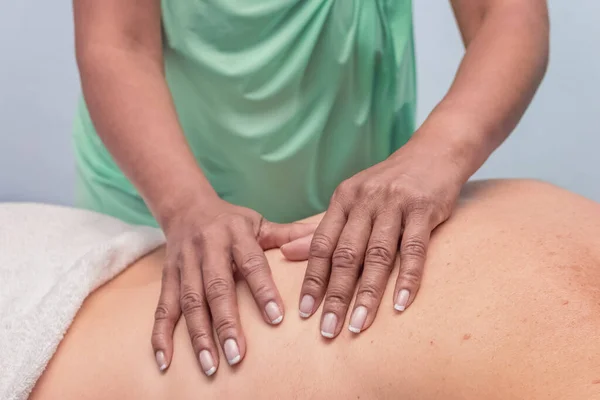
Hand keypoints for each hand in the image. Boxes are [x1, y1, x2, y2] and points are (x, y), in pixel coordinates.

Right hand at [151, 195, 314, 375]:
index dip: (263, 290)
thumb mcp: (259, 222)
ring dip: (198, 335)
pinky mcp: (167, 276)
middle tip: (237, 355)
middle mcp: (207, 247)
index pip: (252, 263)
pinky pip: (163, 306)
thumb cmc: (231, 221)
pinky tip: (165, 361)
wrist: (186, 207)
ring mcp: (184, 263)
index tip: (276, 319)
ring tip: (210, 365)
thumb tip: (319, 240)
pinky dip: (161, 335)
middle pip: (216, 287)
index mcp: (236, 233)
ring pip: (189, 301)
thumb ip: (288, 235)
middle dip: (226, 322)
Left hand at [285, 139, 463, 337]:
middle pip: (346, 254)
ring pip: (377, 255)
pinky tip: (401, 304)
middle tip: (328, 329)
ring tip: (359, 325)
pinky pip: (415, 248)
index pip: (321, 245)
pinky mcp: (424, 209)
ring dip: (367, 294)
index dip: (312, 279)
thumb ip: (323, 228)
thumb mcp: (352, 199)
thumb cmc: (389, 183)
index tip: (304, 312)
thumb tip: (287, 252)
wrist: (434, 153)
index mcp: (343, 200)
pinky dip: (408, 278)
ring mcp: (394, 204)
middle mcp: (364, 201)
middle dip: (335, 295)